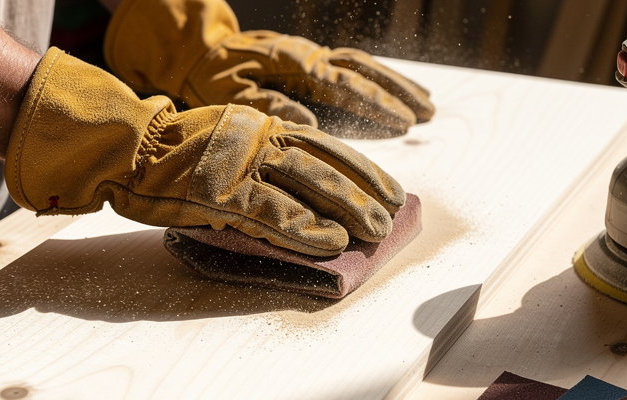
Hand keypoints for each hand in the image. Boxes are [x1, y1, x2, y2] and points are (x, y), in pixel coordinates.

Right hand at [6, 48, 404, 255]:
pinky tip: (331, 243)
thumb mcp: (227, 142)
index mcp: (261, 126)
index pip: (324, 145)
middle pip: (326, 163)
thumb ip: (263, 159)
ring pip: (311, 184)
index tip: (388, 186)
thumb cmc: (173, 154)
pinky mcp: (223, 192)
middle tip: (392, 212)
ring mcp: (242, 164)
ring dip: (348, 208)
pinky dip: (305, 229)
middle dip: (365, 190)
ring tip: (376, 231)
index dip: (361, 168)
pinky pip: (273, 213)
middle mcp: (259, 138)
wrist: (127, 148)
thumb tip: (303, 191)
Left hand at [103, 0, 433, 134]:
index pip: (345, 83)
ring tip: (428, 106)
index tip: (405, 122)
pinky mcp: (310, 62)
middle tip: (429, 114)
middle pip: (364, 69)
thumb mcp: (230, 94)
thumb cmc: (210, 77)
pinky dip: (379, 81)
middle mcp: (309, 55)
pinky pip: (353, 68)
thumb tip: (309, 122)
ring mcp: (312, 56)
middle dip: (399, 92)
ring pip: (364, 66)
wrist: (196, 51)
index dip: (376, 103)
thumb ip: (268, 106)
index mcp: (294, 63)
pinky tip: (396, 95)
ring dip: (397, 85)